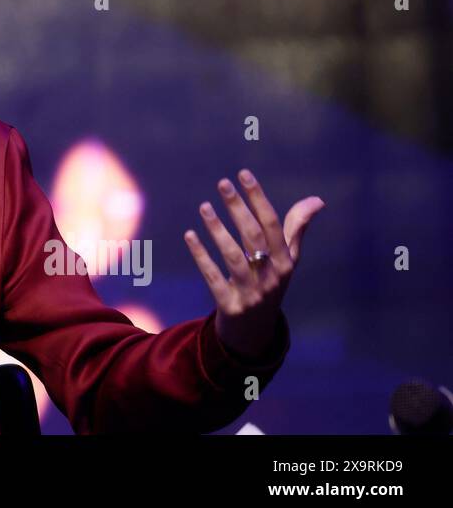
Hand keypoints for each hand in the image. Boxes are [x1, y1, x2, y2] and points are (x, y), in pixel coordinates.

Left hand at [183, 168, 325, 360]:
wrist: (255, 332)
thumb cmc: (270, 284)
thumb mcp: (287, 260)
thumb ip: (296, 229)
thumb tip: (317, 200)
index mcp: (286, 262)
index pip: (274, 225)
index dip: (259, 199)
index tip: (244, 174)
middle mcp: (272, 276)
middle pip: (254, 237)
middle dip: (238, 208)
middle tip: (222, 183)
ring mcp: (252, 293)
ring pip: (234, 257)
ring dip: (218, 230)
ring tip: (204, 206)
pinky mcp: (230, 305)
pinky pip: (214, 277)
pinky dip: (201, 256)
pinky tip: (189, 235)